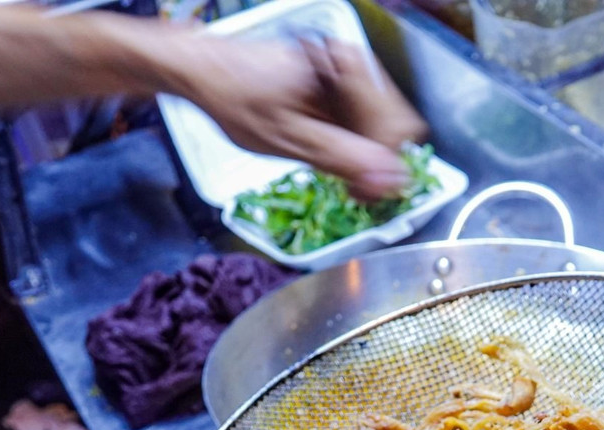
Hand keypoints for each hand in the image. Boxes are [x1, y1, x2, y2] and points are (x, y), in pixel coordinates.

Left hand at [171, 33, 427, 199]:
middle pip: (394, 125)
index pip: (399, 128)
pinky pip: (360, 117)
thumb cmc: (236, 99)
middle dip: (374, 160)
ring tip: (328, 165)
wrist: (204, 71)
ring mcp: (346, 71)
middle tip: (348, 187)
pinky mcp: (336, 81)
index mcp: (348, 69)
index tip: (362, 193)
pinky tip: (323, 149)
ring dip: (361, 152)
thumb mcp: (288, 139)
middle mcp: (353, 63)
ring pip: (379, 124)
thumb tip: (391, 179)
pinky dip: (348, 140)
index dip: (384, 167)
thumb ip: (342, 158)